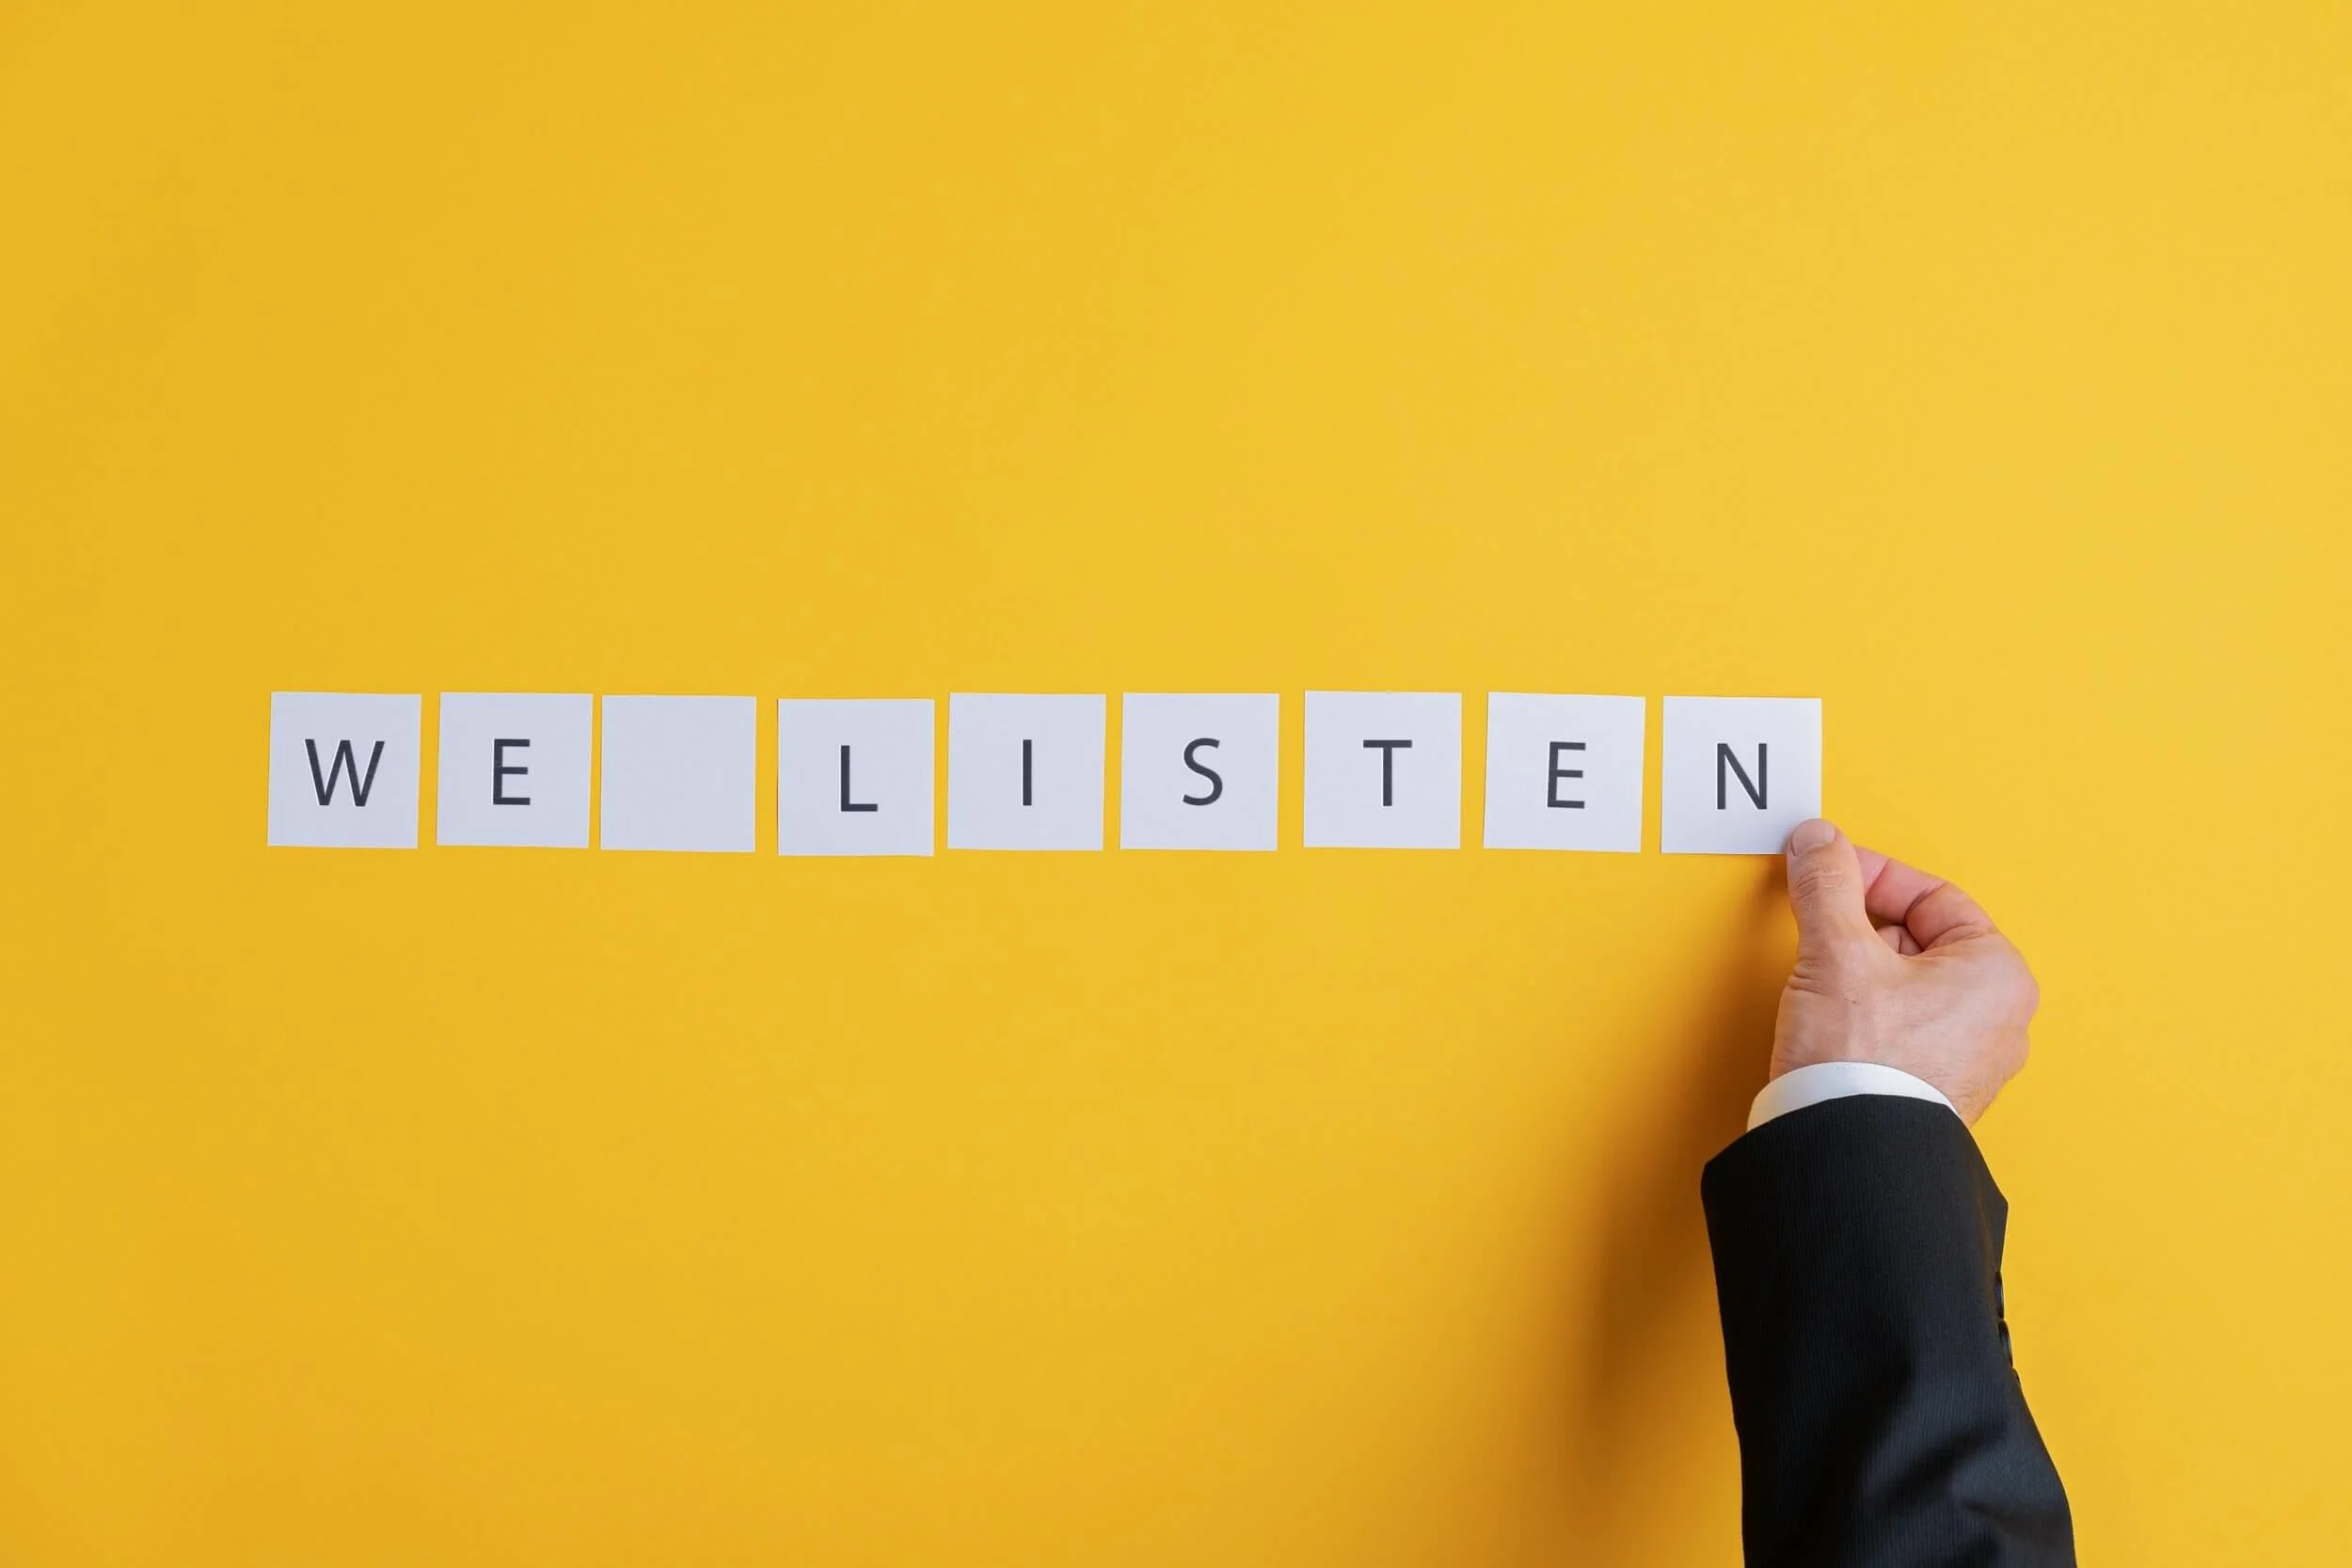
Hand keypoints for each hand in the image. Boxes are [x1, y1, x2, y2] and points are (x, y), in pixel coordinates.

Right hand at [1772, 818, 2037, 1123]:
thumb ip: (1827, 883)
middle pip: (1918, 939)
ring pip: (1906, 985)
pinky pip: (1902, 1028)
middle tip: (1817, 927)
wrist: (1846, 1152)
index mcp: (1998, 974)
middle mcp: (1998, 1019)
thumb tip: (1818, 841)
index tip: (1827, 871)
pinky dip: (1864, 1013)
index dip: (1870, 876)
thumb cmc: (1862, 1061)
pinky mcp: (1936, 1090)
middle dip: (1861, 927)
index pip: (1932, 896)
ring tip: (1821, 982)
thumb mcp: (1837, 951)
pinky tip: (1831, 1023)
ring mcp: (1970, 1060)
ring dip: (1859, 972)